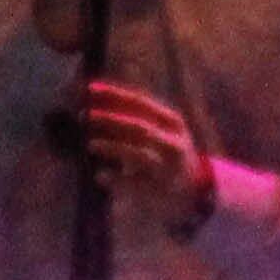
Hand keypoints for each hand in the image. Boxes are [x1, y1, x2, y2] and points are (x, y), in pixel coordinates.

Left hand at [69, 79, 215, 229]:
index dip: (115, 94)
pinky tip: (99, 175)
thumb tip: (96, 102)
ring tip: (91, 144)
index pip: (142, 103)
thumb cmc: (168, 151)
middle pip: (139, 128)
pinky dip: (115, 179)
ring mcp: (168, 168)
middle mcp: (174, 143)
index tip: (90, 89)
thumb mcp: (162, 130)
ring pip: (139, 154)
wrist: (194, 187)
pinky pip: (134, 184)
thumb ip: (134, 117)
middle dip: (110, 120)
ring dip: (113, 147)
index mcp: (173, 123)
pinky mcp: (160, 190)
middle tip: (85, 115)